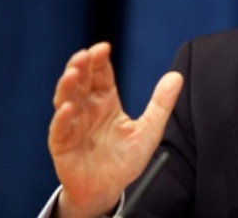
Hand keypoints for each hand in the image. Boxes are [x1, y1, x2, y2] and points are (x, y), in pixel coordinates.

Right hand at [48, 42, 182, 217]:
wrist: (109, 189)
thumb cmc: (126, 158)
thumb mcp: (150, 129)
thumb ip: (161, 103)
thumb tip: (177, 76)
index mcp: (106, 100)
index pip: (101, 74)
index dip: (99, 60)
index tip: (104, 47)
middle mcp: (87, 108)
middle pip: (81, 81)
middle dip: (81, 66)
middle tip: (85, 54)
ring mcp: (72, 125)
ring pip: (66, 99)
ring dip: (68, 86)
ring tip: (73, 73)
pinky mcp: (63, 145)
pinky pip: (60, 129)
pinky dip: (62, 118)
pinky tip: (68, 108)